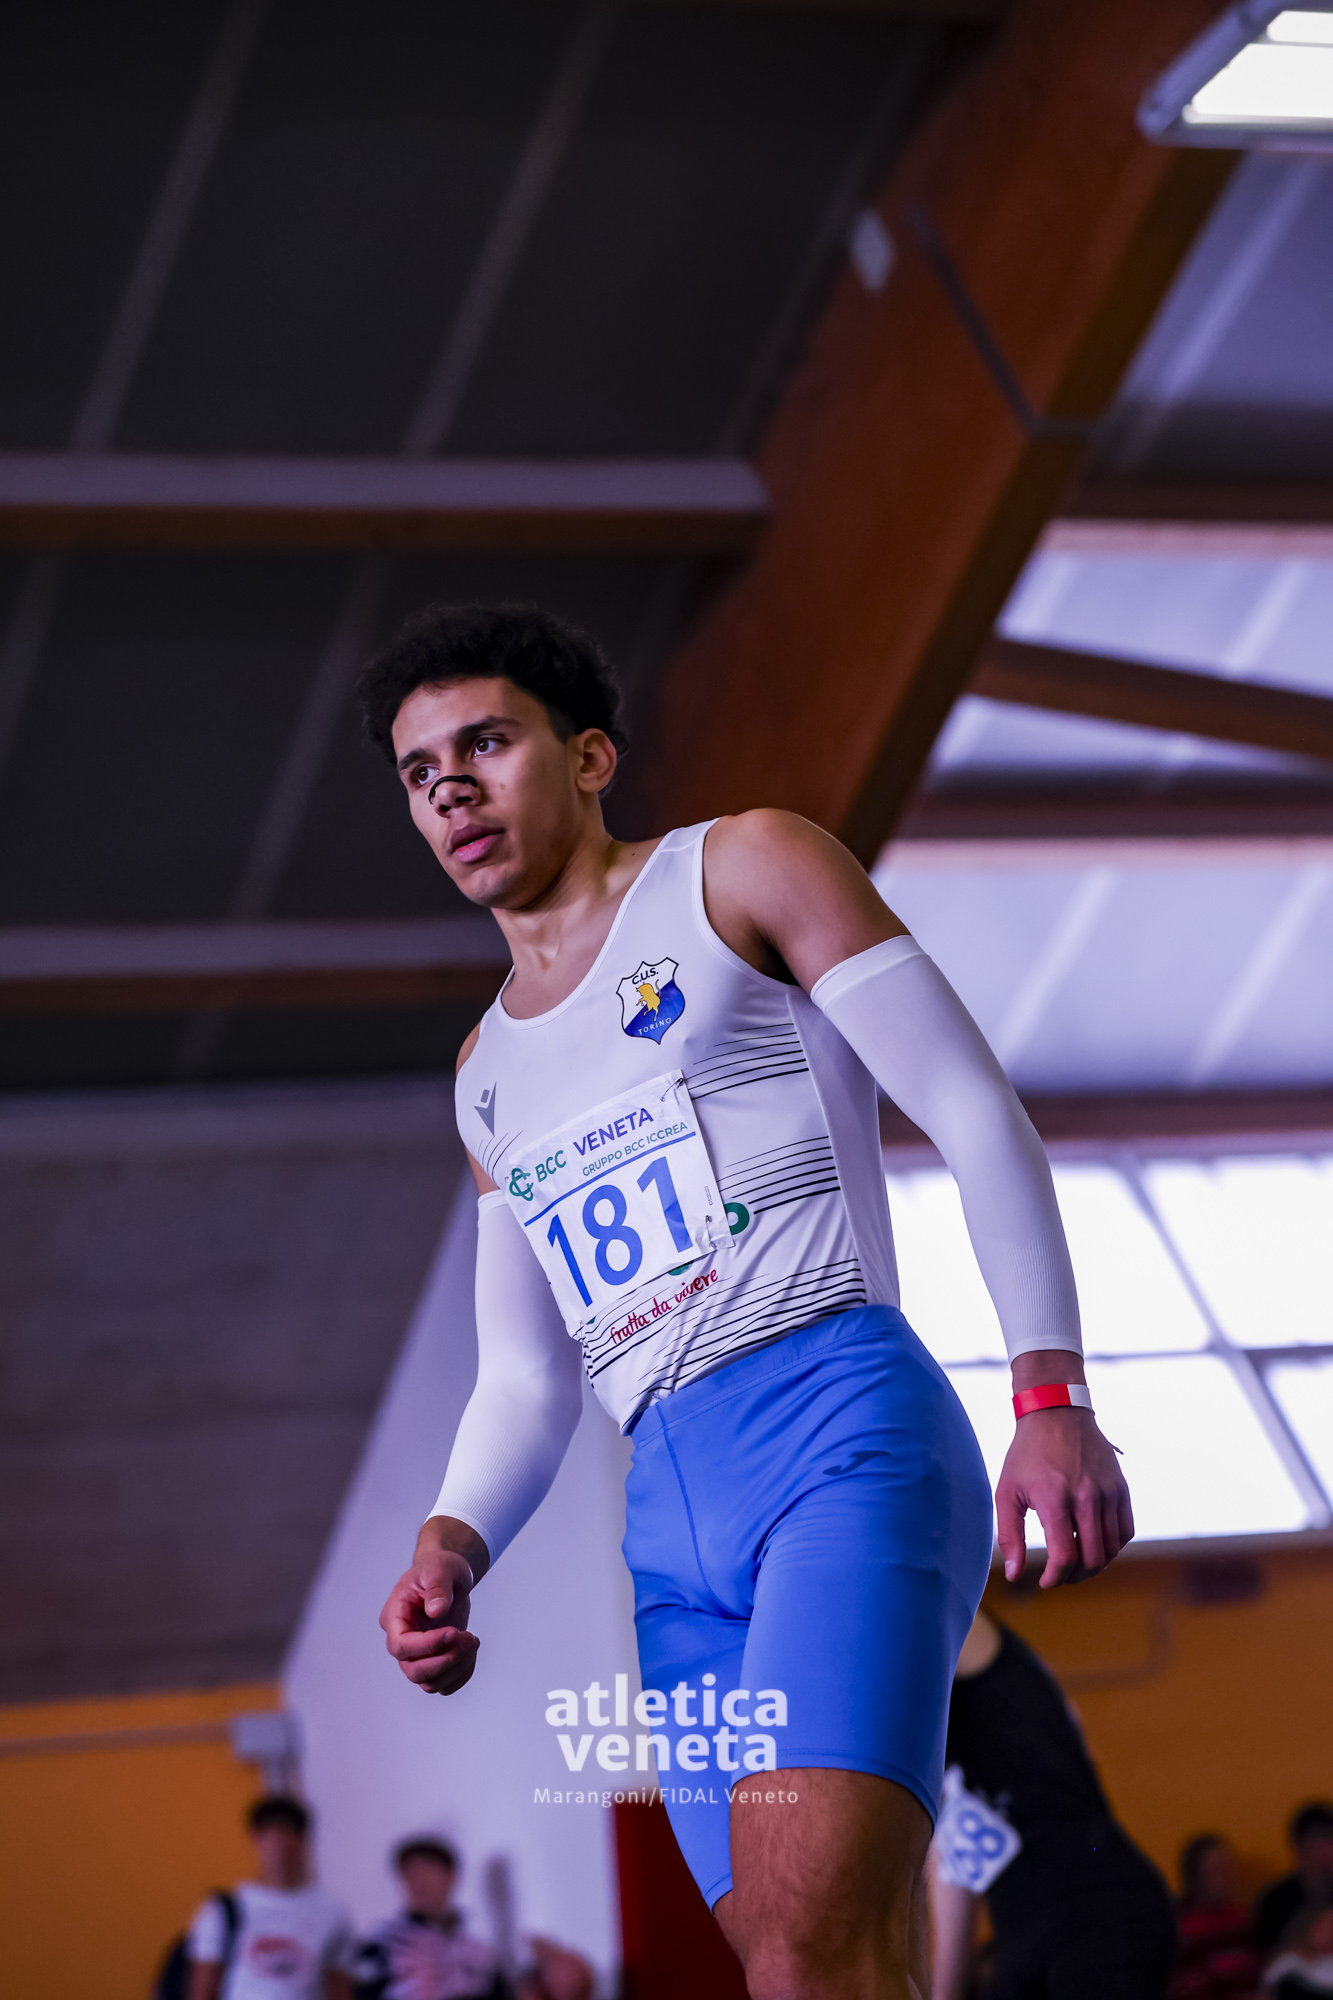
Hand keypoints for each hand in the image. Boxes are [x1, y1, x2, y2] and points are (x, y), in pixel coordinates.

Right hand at [379, 1545, 479, 1694]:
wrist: (448, 1576)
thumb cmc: (439, 1568)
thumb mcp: (440, 1567)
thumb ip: (437, 1586)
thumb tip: (436, 1611)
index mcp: (394, 1617)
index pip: (401, 1645)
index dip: (427, 1645)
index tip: (454, 1631)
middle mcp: (401, 1640)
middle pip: (414, 1671)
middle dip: (446, 1660)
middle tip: (471, 1637)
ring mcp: (417, 1654)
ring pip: (430, 1683)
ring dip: (456, 1668)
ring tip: (473, 1640)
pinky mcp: (433, 1661)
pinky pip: (445, 1684)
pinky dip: (462, 1674)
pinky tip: (472, 1651)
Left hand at [995, 1408, 1133, 1587]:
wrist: (1057, 1413)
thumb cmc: (1027, 1454)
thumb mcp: (1007, 1491)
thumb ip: (1010, 1535)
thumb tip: (1016, 1574)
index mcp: (1055, 1499)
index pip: (1065, 1556)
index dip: (1055, 1577)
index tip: (1045, 1581)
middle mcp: (1086, 1497)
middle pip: (1092, 1559)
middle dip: (1075, 1576)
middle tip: (1062, 1575)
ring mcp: (1108, 1492)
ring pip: (1112, 1549)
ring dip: (1095, 1564)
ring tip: (1077, 1562)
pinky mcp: (1121, 1488)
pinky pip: (1125, 1531)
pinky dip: (1113, 1546)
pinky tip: (1095, 1543)